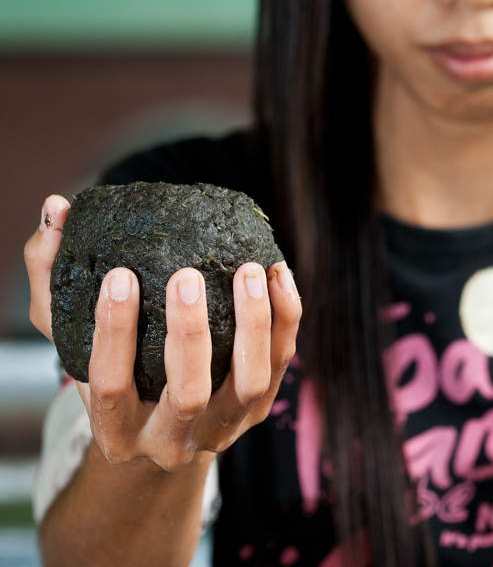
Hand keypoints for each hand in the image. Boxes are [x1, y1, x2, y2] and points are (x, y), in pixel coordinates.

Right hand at [24, 193, 301, 472]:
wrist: (157, 431)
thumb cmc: (109, 368)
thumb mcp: (69, 334)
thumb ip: (51, 275)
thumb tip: (57, 208)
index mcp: (115, 429)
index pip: (109, 386)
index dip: (113, 332)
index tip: (120, 275)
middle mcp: (169, 439)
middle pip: (188, 395)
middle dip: (189, 334)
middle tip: (187, 275)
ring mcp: (221, 428)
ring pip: (247, 384)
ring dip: (251, 325)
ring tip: (247, 270)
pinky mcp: (259, 410)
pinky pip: (282, 365)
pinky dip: (285, 319)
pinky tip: (277, 273)